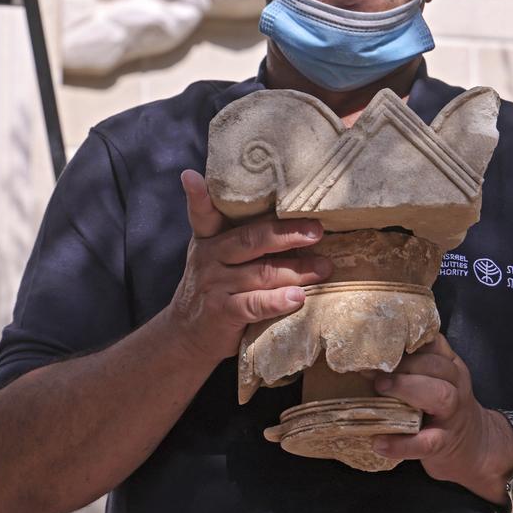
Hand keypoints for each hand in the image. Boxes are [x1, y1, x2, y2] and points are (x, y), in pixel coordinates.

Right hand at [166, 170, 331, 364]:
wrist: (188, 337)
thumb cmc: (216, 289)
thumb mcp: (217, 258)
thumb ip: (241, 236)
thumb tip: (293, 218)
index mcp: (209, 239)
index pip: (203, 213)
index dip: (198, 195)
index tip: (192, 176)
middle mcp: (209, 258)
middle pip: (251, 240)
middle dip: (286, 233)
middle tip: (316, 231)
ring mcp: (214, 285)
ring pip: (262, 273)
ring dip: (297, 270)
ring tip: (324, 268)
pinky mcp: (221, 313)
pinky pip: (254, 304)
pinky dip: (278, 301)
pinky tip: (298, 297)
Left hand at [371, 334, 512, 501]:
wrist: (475, 446)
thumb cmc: (444, 407)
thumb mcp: (438, 379)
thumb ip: (415, 364)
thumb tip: (368, 353)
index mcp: (451, 366)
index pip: (434, 344)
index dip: (407, 340)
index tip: (379, 341)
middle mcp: (456, 386)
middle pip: (438, 366)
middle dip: (406, 364)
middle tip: (374, 370)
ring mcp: (452, 416)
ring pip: (440, 395)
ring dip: (407, 389)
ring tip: (379, 391)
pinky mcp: (444, 444)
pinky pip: (425, 442)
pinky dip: (401, 444)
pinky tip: (379, 442)